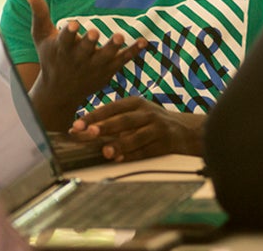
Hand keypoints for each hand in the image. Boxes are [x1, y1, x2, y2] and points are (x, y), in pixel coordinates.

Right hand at [26, 0, 147, 130]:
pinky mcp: (107, 72)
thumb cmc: (50, 59)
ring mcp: (93, 67)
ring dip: (112, 48)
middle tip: (94, 33)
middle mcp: (78, 59)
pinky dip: (133, 52)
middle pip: (84, 50)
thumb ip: (40, 14)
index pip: (64, 40)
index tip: (72, 24)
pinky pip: (122, 61)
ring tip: (119, 36)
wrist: (59, 92)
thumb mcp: (41, 38)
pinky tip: (143, 42)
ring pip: (104, 57)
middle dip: (88, 43)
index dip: (68, 33)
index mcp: (62, 49)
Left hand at [68, 97, 205, 161]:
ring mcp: (158, 128)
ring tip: (105, 151)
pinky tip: (121, 159)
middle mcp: (147, 113)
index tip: (76, 125)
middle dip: (105, 126)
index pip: (112, 108)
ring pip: (137, 136)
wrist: (185, 130)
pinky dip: (133, 155)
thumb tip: (82, 129)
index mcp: (136, 103)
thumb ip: (113, 119)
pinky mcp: (165, 143)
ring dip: (120, 144)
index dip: (94, 116)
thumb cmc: (152, 121)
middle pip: (124, 120)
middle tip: (89, 133)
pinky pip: (147, 151)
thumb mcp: (136, 113)